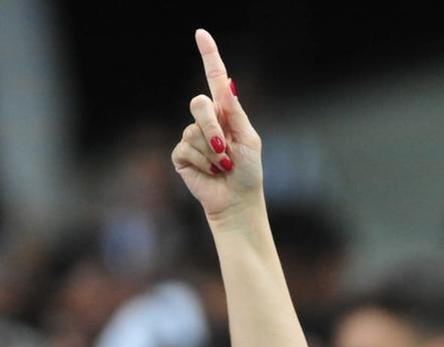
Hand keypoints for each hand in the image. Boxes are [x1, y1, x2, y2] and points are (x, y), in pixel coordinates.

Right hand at [171, 29, 262, 223]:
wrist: (237, 201)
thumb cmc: (248, 172)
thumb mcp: (249, 139)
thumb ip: (235, 113)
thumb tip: (229, 83)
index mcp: (227, 113)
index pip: (216, 79)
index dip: (209, 56)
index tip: (201, 34)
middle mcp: (207, 121)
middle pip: (198, 104)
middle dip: (212, 126)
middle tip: (225, 148)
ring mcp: (192, 137)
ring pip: (192, 130)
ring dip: (212, 152)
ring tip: (222, 166)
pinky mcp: (181, 154)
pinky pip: (185, 148)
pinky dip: (201, 163)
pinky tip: (210, 172)